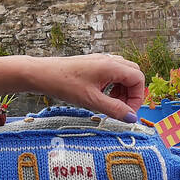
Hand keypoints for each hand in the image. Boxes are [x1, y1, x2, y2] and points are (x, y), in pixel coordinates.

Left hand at [27, 54, 146, 120]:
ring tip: (109, 104)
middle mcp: (108, 60)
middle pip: (133, 74)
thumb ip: (114, 109)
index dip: (137, 97)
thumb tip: (132, 118)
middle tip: (120, 108)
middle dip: (131, 93)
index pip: (138, 78)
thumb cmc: (64, 84)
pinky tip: (101, 96)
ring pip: (123, 74)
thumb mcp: (91, 101)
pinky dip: (112, 86)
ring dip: (122, 90)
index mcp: (111, 66)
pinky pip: (111, 73)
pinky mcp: (92, 65)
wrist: (41, 74)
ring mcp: (100, 61)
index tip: (128, 112)